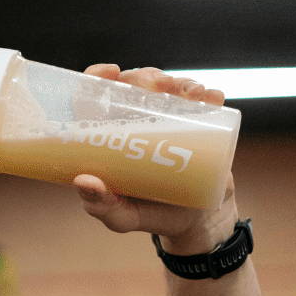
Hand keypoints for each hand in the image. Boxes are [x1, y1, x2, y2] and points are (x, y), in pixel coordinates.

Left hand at [73, 64, 237, 252]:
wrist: (198, 223)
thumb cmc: (150, 215)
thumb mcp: (122, 217)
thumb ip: (101, 206)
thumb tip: (83, 180)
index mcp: (110, 136)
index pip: (95, 98)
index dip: (97, 77)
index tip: (111, 73)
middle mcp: (137, 122)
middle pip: (134, 85)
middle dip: (145, 76)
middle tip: (158, 86)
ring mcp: (169, 121)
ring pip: (169, 88)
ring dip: (178, 82)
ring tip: (189, 94)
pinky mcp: (198, 126)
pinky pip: (202, 103)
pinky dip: (207, 95)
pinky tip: (211, 97)